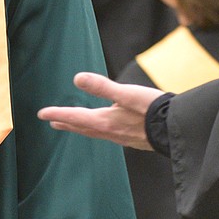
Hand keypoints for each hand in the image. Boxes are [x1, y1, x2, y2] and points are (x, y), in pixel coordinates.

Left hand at [38, 72, 161, 149]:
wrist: (177, 129)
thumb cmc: (153, 109)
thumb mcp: (127, 93)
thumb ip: (102, 86)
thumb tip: (77, 78)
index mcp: (106, 121)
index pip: (76, 117)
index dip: (58, 114)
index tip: (41, 113)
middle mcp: (111, 132)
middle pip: (83, 128)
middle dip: (67, 123)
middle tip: (52, 122)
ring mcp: (122, 138)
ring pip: (95, 133)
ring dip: (81, 128)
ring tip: (73, 126)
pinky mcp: (133, 140)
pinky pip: (109, 136)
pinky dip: (98, 131)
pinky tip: (106, 130)